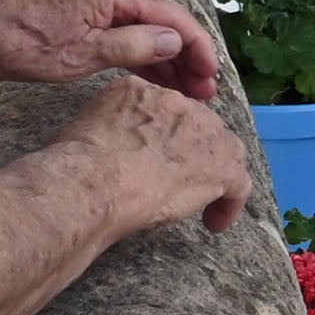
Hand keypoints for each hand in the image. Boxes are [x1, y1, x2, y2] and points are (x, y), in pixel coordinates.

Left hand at [0, 0, 223, 101]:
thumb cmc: (22, 43)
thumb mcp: (82, 52)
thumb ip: (134, 46)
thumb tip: (176, 42)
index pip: (172, 16)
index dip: (197, 46)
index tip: (211, 76)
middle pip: (164, 23)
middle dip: (188, 56)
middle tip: (205, 93)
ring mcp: (96, 8)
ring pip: (146, 32)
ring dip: (169, 61)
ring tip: (189, 93)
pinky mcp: (83, 23)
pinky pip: (126, 38)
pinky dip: (144, 59)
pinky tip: (158, 81)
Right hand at [73, 76, 253, 243]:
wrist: (93, 181)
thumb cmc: (76, 164)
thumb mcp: (86, 125)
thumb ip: (109, 128)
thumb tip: (110, 146)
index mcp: (142, 91)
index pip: (168, 112)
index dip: (168, 139)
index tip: (159, 160)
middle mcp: (178, 102)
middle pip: (200, 128)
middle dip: (194, 156)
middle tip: (181, 184)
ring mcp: (204, 131)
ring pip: (225, 152)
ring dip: (217, 178)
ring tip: (205, 207)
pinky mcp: (221, 164)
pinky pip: (238, 184)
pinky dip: (230, 205)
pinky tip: (215, 223)